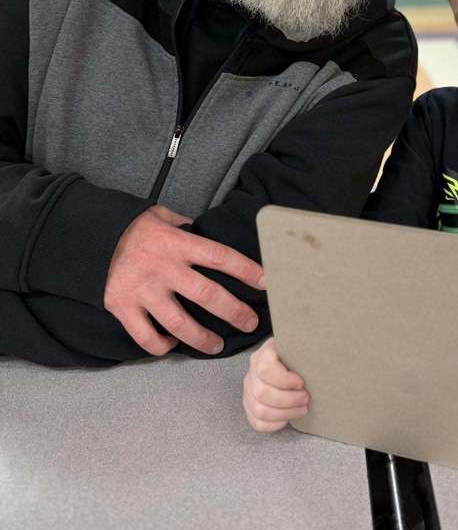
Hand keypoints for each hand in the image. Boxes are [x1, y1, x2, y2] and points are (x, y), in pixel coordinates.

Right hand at [104, 205, 265, 356]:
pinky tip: (171, 344)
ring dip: (202, 338)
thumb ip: (184, 225)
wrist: (87, 237)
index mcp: (178, 244)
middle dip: (234, 312)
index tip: (266, 281)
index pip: (220, 257)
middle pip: (207, 295)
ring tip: (217, 346)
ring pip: (179, 323)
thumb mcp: (160, 216)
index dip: (246, 270)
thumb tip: (203, 228)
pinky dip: (161, 345)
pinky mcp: (123, 308)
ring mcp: (144, 291)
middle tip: (250, 323)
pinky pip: (146, 336)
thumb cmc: (131, 227)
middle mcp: (164, 269)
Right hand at [243, 337, 308, 431]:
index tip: (301, 382)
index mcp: (263, 355)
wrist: (288, 364)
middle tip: (306, 398)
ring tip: (301, 409)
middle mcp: (252, 372)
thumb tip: (316, 359)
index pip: (265, 369)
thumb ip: (302, 353)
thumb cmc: (296, 357)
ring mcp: (249, 391)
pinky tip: (288, 418)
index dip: (284, 380)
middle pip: (262, 392)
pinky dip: (275, 424)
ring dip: (285, 413)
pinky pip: (257, 422)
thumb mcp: (298, 349)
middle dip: (288, 400)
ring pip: (259, 410)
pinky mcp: (250, 407)